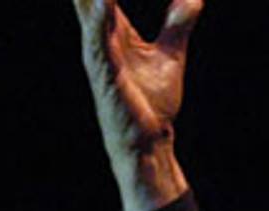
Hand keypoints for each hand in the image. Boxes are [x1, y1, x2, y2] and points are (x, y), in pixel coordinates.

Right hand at [74, 0, 202, 210]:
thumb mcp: (170, 53)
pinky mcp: (109, 78)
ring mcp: (101, 59)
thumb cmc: (152, 100)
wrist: (151, 139)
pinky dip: (100, 25)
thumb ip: (178, 22)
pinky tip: (101, 6)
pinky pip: (101, 47)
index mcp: (113, 31)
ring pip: (90, 17)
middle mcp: (100, 40)